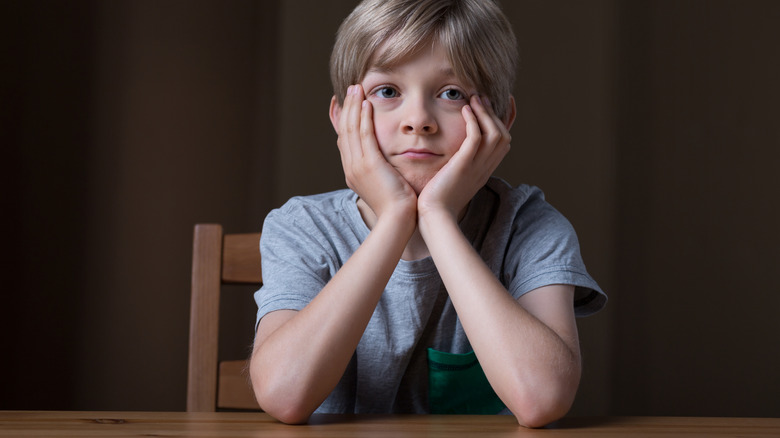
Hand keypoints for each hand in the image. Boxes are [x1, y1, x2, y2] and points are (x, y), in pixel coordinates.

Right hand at [335, 85, 417, 221]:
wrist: (397, 220)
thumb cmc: (397, 207)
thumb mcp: (385, 185)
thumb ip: (382, 171)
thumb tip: (387, 163)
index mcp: (352, 172)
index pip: (344, 140)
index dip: (343, 119)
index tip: (344, 104)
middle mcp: (350, 167)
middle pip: (344, 130)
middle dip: (347, 107)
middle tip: (351, 89)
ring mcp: (358, 166)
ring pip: (352, 129)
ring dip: (354, 106)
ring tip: (356, 88)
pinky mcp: (370, 164)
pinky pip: (364, 135)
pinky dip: (364, 118)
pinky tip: (367, 104)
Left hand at [417, 95, 511, 219]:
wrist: (434, 217)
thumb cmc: (438, 202)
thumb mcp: (453, 181)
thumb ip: (458, 166)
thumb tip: (451, 156)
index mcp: (484, 171)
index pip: (504, 142)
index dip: (507, 121)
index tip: (504, 102)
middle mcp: (485, 168)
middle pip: (503, 135)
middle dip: (494, 113)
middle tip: (481, 97)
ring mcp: (477, 167)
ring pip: (494, 133)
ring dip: (485, 113)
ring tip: (474, 98)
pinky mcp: (463, 165)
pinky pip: (476, 138)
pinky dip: (473, 121)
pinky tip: (465, 109)